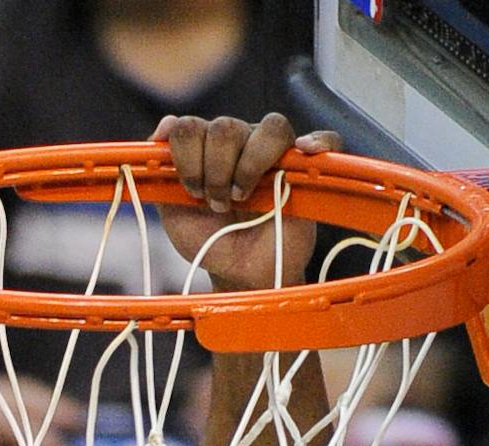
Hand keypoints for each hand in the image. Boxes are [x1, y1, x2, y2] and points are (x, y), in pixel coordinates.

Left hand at [156, 113, 338, 293]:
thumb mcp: (175, 213)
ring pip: (270, 126)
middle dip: (215, 172)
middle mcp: (241, 141)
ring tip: (244, 198)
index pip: (191, 127)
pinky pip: (324, 138)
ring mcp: (275, 152)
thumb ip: (164, 173)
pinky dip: (316, 141)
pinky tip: (303, 153)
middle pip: (225, 127)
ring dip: (249, 166)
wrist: (240, 274)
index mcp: (207, 148)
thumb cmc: (210, 241)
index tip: (192, 193)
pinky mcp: (305, 168)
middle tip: (219, 204)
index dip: (188, 159)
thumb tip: (163, 128)